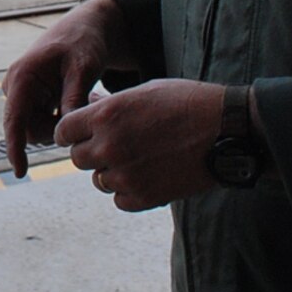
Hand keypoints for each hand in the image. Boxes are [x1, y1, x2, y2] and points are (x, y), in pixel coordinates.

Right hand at [2, 0, 129, 177]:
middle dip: (57, 129)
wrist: (84, 27)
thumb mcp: (84, 69)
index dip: (15, 148)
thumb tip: (67, 133)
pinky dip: (62, 117)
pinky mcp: (30, 97)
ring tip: (87, 97)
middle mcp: (15, 86)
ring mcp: (22, 92)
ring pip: (38, 128)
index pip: (14, 120)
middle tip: (88, 106)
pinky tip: (80, 98)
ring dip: (62, 123)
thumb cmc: (83, 43)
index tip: (20, 172)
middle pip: (30, 129)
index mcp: (23, 76)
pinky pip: (43, 120)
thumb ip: (73, 99)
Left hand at [54, 78, 220, 210]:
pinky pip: (119, 200)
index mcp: (105, 115)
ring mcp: (126, 174)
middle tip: (113, 146)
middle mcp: (110, 145)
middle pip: (77, 158)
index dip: (71, 132)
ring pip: (99, 180)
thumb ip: (109, 107)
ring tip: (138, 159)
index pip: (64, 131)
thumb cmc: (186, 103)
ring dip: (111, 172)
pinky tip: (147, 176)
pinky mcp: (144, 196)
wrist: (227, 129)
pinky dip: (129, 192)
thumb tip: (85, 113)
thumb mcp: (142, 92)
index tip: (80, 134)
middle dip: (91, 152)